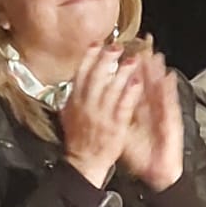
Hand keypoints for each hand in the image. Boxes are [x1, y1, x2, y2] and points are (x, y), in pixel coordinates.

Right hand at [59, 43, 141, 186]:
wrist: (84, 163)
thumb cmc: (78, 140)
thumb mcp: (68, 115)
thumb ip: (71, 98)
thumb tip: (72, 82)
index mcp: (74, 101)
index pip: (81, 74)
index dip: (89, 57)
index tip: (97, 43)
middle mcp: (86, 106)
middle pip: (96, 76)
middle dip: (107, 59)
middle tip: (117, 46)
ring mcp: (101, 115)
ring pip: (112, 88)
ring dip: (123, 72)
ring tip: (133, 59)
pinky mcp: (115, 126)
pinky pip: (123, 106)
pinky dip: (130, 93)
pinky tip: (137, 82)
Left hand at [118, 51, 184, 190]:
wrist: (157, 172)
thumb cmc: (140, 154)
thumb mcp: (121, 133)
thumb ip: (112, 115)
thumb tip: (95, 102)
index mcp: (136, 110)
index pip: (130, 86)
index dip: (126, 70)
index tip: (122, 52)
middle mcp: (150, 110)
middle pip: (147, 83)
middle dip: (144, 64)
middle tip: (141, 44)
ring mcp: (162, 115)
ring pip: (159, 89)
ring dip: (158, 72)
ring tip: (156, 55)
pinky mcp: (171, 123)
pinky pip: (169, 105)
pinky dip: (169, 91)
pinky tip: (169, 78)